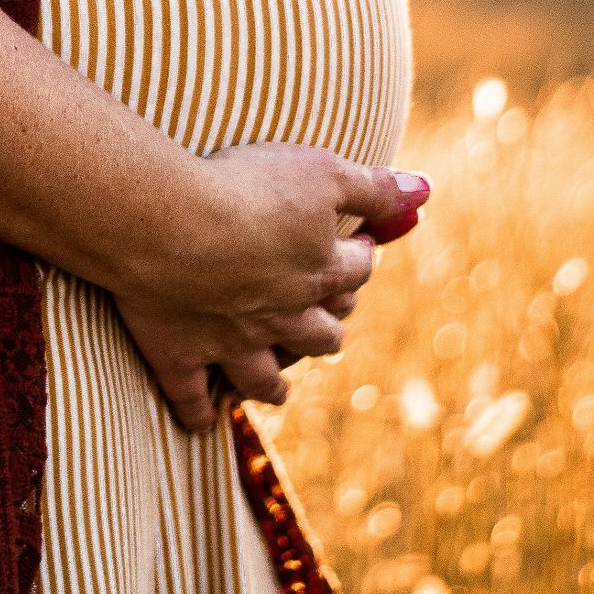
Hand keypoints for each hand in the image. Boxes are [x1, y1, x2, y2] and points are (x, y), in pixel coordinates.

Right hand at [109, 143, 429, 432]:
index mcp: (319, 271)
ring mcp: (230, 342)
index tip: (359, 246)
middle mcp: (282, 316)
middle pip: (320, 335)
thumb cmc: (246, 188)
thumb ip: (374, 188)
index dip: (361, 257)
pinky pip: (191, 396)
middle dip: (327, 328)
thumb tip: (425, 192)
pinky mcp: (178, 353)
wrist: (167, 222)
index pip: (356, 270)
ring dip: (274, 382)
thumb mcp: (322, 172)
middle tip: (323, 316)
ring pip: (264, 376)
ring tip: (279, 385)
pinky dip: (196, 411)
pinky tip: (200, 422)